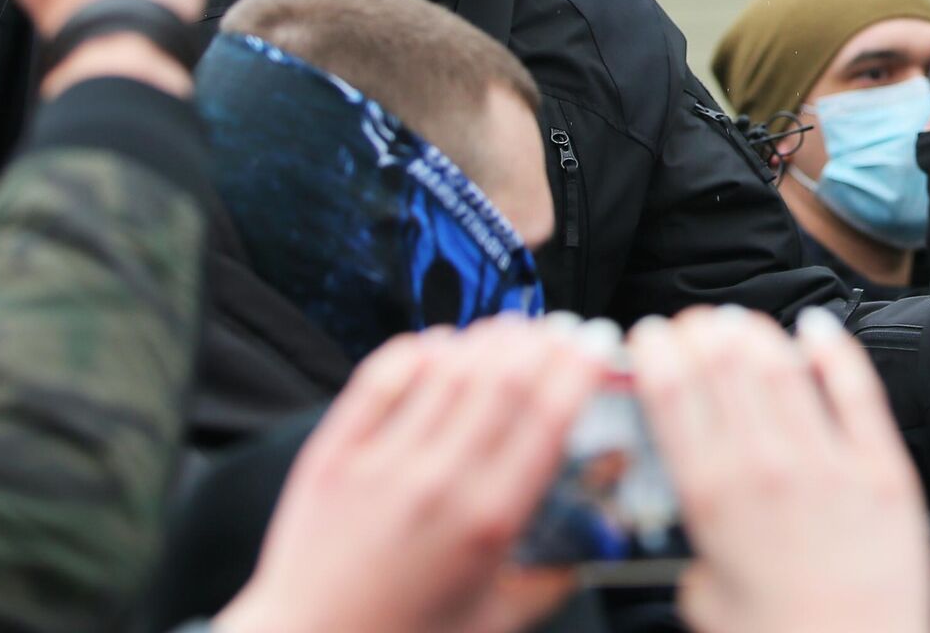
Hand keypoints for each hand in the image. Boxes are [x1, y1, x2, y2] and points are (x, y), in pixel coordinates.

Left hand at [216, 320, 602, 632]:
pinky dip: (415, 351)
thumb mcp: (495, 621)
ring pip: (447, 369)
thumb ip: (549, 581)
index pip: (548, 418)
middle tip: (560, 327)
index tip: (595, 346)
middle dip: (541, 341)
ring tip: (510, 328)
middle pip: (503, 379)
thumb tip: (587, 546)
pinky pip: (380, 380)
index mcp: (488, 522)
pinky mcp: (334, 454)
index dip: (578, 369)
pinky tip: (438, 343)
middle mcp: (438, 482)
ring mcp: (382, 462)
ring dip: (486, 337)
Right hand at [631, 307, 929, 632]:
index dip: (657, 352)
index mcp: (712, 498)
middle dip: (703, 331)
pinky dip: (834, 350)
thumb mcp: (705, 602)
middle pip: (724, 367)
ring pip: (783, 367)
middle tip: (696, 322)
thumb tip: (703, 549)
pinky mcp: (882, 469)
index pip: (672, 395)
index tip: (652, 337)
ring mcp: (827, 463)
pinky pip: (856, 391)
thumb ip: (698, 559)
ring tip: (741, 321)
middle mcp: (765, 468)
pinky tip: (817, 327)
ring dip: (756, 332)